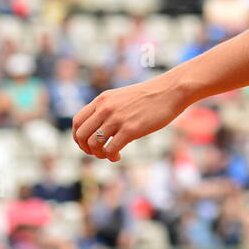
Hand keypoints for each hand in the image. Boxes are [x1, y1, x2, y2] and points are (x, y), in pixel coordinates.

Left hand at [72, 73, 188, 161]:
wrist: (170, 91)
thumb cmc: (150, 96)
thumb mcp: (123, 97)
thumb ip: (109, 108)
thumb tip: (100, 127)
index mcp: (103, 99)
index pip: (78, 121)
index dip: (78, 138)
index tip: (87, 145)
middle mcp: (106, 108)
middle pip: (81, 135)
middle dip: (86, 149)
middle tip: (97, 153)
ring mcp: (118, 119)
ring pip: (94, 144)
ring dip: (99, 155)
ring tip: (109, 155)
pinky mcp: (131, 129)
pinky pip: (110, 149)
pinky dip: (111, 157)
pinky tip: (118, 156)